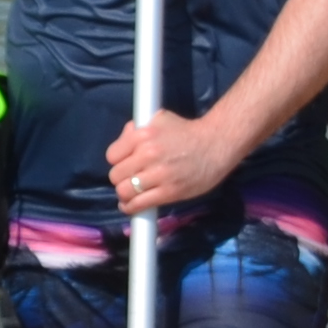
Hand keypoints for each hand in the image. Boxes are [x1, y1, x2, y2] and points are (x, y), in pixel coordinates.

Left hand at [103, 107, 240, 222]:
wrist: (216, 144)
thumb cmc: (186, 131)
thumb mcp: (159, 119)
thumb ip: (137, 128)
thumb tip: (123, 140)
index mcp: (143, 135)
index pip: (112, 155)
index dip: (117, 161)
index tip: (124, 163)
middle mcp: (148, 154)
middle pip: (116, 175)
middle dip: (120, 178)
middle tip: (129, 179)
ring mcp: (159, 175)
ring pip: (124, 191)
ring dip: (124, 194)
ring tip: (130, 193)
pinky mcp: (170, 192)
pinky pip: (139, 204)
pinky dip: (131, 208)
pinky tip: (131, 205)